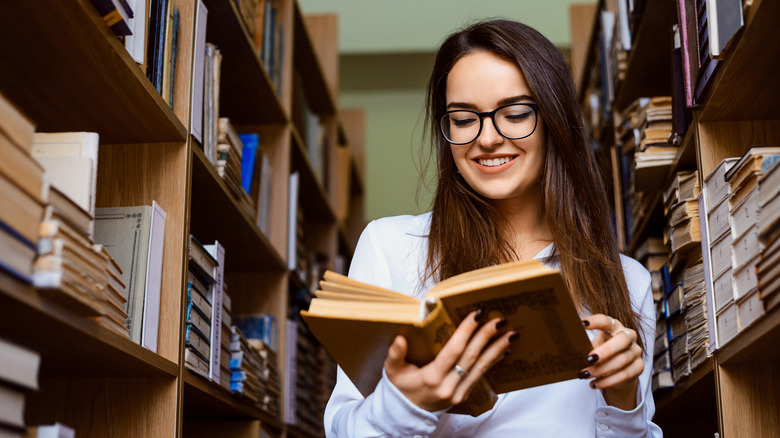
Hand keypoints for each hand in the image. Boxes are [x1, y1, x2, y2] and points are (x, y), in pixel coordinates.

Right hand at [384, 310, 516, 411]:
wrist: (407, 413)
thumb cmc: (401, 387)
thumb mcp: (393, 371)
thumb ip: (395, 354)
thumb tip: (400, 339)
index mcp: (431, 378)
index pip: (453, 351)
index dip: (466, 332)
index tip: (476, 315)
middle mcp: (448, 387)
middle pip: (471, 357)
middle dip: (486, 337)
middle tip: (499, 320)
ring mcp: (458, 393)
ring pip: (481, 368)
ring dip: (497, 349)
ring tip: (510, 334)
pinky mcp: (464, 396)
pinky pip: (481, 375)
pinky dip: (493, 361)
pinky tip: (502, 350)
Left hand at [580, 314, 643, 410]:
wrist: (617, 371)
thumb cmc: (601, 353)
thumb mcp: (592, 346)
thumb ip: (584, 345)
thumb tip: (569, 348)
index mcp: (614, 326)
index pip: (606, 320)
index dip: (595, 321)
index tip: (581, 324)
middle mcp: (629, 336)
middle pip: (622, 340)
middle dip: (606, 350)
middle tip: (589, 358)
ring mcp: (636, 351)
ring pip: (622, 360)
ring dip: (601, 369)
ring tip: (584, 374)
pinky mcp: (639, 367)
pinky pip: (624, 374)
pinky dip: (607, 381)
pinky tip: (594, 384)